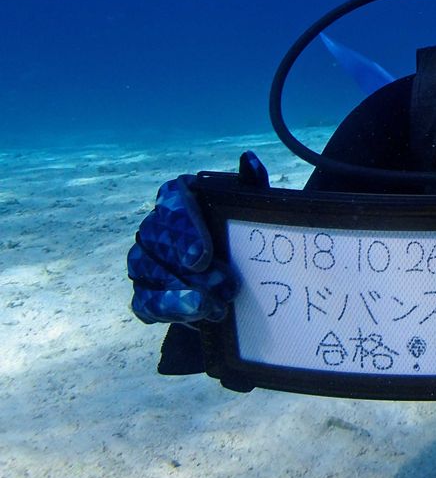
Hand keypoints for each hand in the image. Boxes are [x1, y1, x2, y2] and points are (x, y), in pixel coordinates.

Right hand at [127, 174, 239, 323]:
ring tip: (215, 308)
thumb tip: (249, 160)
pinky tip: (194, 317)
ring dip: (181, 295)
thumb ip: (250, 184)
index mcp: (178, 196)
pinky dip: (169, 311)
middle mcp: (154, 224)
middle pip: (158, 244)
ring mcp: (143, 258)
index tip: (202, 258)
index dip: (184, 232)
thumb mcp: (248, 207)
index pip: (171, 205)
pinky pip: (145, 302)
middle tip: (224, 287)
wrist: (230, 269)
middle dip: (189, 270)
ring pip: (148, 274)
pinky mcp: (144, 290)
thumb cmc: (237, 229)